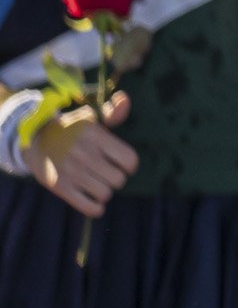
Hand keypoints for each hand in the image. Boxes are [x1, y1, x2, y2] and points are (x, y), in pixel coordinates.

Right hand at [28, 91, 136, 217]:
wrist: (35, 140)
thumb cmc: (72, 129)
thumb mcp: (92, 116)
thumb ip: (114, 112)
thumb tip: (124, 100)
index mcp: (95, 136)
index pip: (129, 160)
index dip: (130, 165)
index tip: (124, 164)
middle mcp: (84, 154)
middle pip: (118, 180)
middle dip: (116, 178)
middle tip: (108, 174)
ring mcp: (71, 172)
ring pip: (105, 194)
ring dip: (104, 191)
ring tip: (98, 184)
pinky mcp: (59, 187)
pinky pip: (88, 207)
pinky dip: (96, 208)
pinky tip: (95, 201)